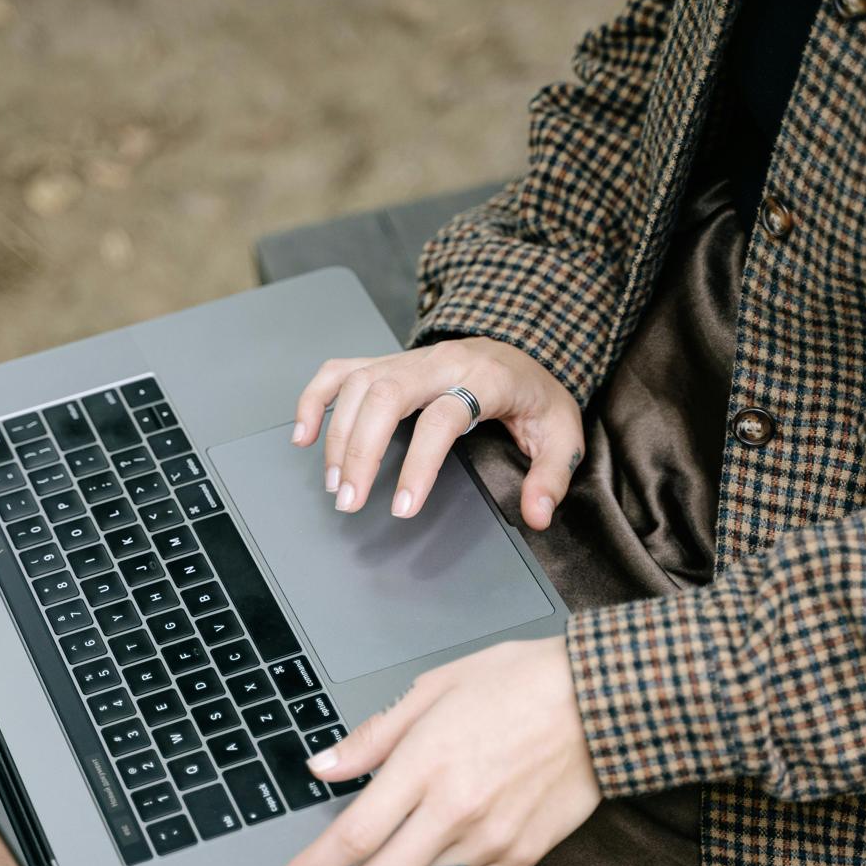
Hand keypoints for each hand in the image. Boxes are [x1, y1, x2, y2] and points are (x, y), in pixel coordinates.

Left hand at [264, 637, 601, 865]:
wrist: (601, 700)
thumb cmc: (519, 683)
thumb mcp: (433, 688)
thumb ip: (373, 736)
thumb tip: (323, 766)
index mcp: (424, 765)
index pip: (350, 838)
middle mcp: (453, 811)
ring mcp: (490, 839)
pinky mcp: (522, 854)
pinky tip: (434, 860)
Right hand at [292, 337, 583, 529]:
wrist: (522, 350)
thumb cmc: (535, 395)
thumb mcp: (562, 434)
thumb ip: (552, 475)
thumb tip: (536, 514)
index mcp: (483, 378)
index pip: (442, 417)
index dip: (420, 464)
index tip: (403, 507)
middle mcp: (439, 362)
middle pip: (385, 395)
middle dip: (360, 451)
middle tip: (350, 501)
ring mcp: (407, 359)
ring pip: (358, 385)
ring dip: (338, 437)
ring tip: (336, 485)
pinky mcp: (386, 362)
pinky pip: (339, 372)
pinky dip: (314, 400)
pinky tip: (303, 436)